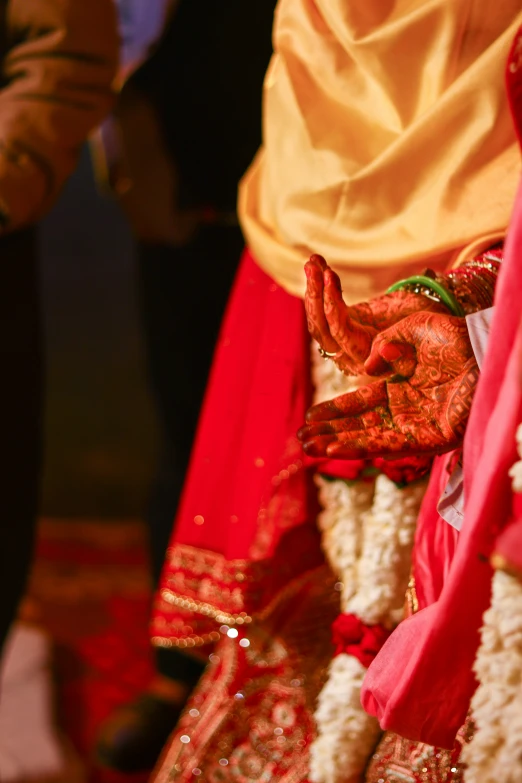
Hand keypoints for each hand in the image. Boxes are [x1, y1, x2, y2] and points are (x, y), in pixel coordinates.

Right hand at [298, 312, 477, 458]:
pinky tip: (334, 450)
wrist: (489, 353)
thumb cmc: (459, 339)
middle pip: (359, 425)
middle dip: (329, 432)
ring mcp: (416, 426)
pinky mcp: (429, 439)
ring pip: (368, 438)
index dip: (336, 410)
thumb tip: (367, 370)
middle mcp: (406, 410)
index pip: (361, 403)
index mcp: (401, 387)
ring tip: (308, 448)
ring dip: (337, 444)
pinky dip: (358, 447)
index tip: (310, 416)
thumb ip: (386, 342)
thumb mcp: (415, 328)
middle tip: (302, 440)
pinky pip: (387, 445)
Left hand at [305, 255, 446, 374]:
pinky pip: (323, 306)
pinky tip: (317, 262)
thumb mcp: (418, 334)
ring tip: (313, 261)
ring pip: (318, 317)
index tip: (331, 279)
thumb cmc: (429, 330)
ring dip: (314, 286)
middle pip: (322, 328)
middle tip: (313, 267)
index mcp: (365, 360)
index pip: (340, 335)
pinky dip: (321, 284)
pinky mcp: (341, 322)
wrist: (430, 325)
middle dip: (316, 294)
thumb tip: (380, 355)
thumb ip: (401, 349)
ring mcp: (341, 338)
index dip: (333, 309)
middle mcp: (348, 354)